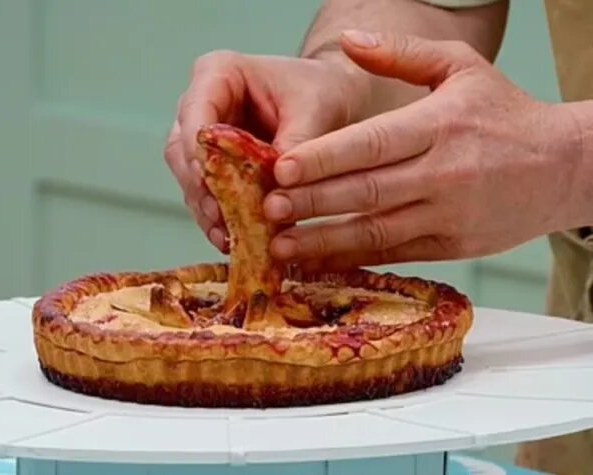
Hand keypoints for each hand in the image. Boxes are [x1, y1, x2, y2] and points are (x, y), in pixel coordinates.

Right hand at [164, 50, 368, 251]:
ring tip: (228, 238)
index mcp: (217, 74)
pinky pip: (208, 198)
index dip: (199, 148)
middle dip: (202, 187)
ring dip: (209, 211)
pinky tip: (234, 241)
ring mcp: (204, 141)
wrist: (333, 100)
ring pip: (191, 180)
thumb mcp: (316, 110)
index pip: (195, 112)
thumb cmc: (322, 91)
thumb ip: (296, 143)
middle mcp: (201, 106)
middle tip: (221, 216)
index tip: (211, 179)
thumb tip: (278, 184)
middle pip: (183, 151)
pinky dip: (221, 220)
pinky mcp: (216, 170)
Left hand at [265, 30, 583, 268]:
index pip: (371, 143)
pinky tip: (319, 261)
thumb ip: (402, 53)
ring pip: (375, 232)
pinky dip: (353, 260)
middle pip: (365, 191)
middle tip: (264, 209)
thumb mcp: (463, 67)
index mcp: (440, 125)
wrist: (564, 167)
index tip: (279, 168)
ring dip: (324, 241)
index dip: (323, 159)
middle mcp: (443, 173)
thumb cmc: (505, 114)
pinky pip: (393, 255)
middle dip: (311, 202)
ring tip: (279, 245)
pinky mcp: (451, 247)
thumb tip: (350, 40)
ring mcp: (447, 216)